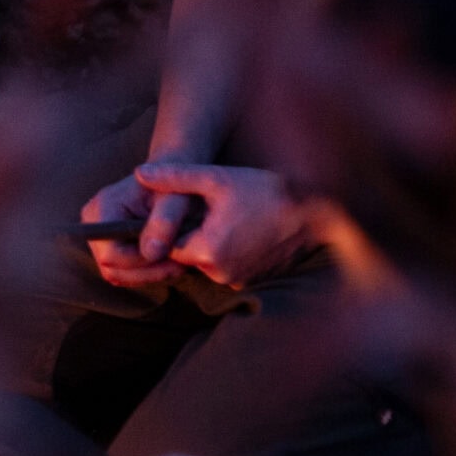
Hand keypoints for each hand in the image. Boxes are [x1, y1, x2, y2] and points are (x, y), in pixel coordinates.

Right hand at [82, 166, 196, 289]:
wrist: (176, 178)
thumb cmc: (177, 185)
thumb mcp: (177, 198)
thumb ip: (165, 221)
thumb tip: (151, 253)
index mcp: (104, 206)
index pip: (111, 253)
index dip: (141, 261)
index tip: (171, 254)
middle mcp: (93, 223)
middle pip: (112, 268)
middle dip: (148, 272)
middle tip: (180, 265)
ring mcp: (98, 237)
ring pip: (117, 275)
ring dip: (150, 275)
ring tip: (178, 262)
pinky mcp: (109, 247)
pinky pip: (123, 274)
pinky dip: (147, 273)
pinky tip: (168, 261)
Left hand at [130, 162, 314, 288]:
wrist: (316, 212)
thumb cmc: (266, 191)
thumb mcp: (217, 179)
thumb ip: (175, 177)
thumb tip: (139, 174)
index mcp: (206, 250)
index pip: (167, 245)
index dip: (168, 227)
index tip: (176, 210)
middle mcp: (219, 273)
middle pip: (186, 254)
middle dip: (189, 233)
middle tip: (205, 210)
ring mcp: (237, 280)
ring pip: (206, 261)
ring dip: (209, 242)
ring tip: (226, 217)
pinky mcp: (252, 282)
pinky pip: (226, 267)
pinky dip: (228, 251)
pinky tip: (240, 229)